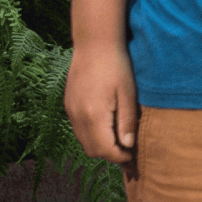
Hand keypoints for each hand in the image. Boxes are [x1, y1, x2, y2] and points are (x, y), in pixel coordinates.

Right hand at [65, 44, 138, 165]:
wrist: (94, 43)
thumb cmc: (116, 65)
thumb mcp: (128, 94)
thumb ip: (127, 122)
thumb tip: (128, 145)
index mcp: (94, 115)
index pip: (105, 150)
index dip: (120, 157)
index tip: (133, 155)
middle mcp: (78, 117)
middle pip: (92, 150)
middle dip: (110, 155)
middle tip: (127, 149)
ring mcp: (70, 111)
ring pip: (83, 142)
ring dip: (100, 146)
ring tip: (118, 139)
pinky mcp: (68, 105)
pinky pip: (78, 130)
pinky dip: (91, 135)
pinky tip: (105, 126)